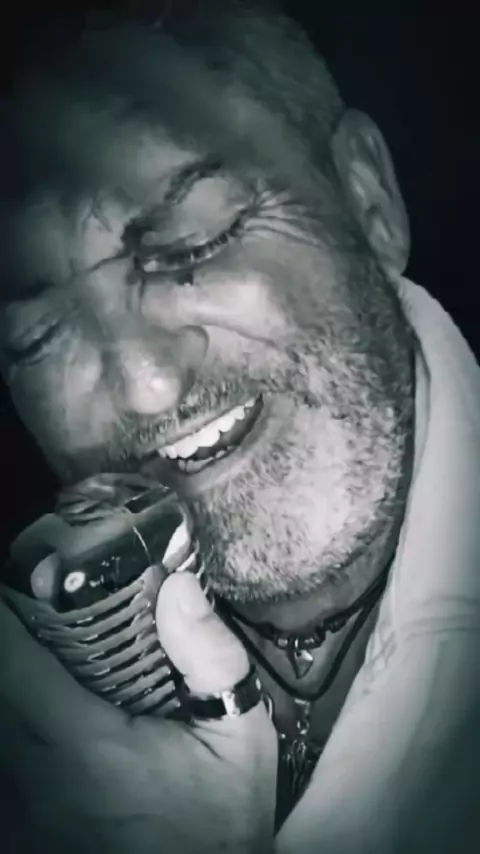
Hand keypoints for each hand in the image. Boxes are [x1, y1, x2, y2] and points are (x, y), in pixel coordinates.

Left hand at [0, 571, 276, 853]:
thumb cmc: (222, 819)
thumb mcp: (243, 738)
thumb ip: (212, 658)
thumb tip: (178, 587)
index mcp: (84, 744)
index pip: (12, 663)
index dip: (9, 615)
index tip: (31, 582)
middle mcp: (37, 773)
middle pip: (1, 683)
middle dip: (18, 635)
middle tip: (50, 603)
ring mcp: (24, 802)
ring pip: (5, 712)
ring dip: (22, 671)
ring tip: (61, 648)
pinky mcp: (24, 819)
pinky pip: (12, 744)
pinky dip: (26, 711)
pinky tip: (64, 699)